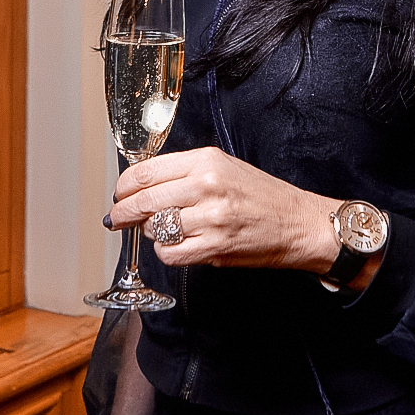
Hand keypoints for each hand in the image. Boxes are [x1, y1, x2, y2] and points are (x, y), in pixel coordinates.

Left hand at [108, 147, 338, 273]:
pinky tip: (175, 245)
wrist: (298, 222)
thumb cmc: (262, 195)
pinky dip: (166, 252)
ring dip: (151, 232)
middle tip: (117, 219)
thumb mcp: (224, 167)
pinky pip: (171, 253)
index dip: (124, 187)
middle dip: (124, 213)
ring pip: (156, 228)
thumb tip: (142, 186)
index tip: (119, 195)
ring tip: (161, 229)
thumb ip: (184, 172)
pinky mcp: (215, 247)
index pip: (146, 173)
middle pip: (145, 201)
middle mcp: (207, 186)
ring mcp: (211, 218)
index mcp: (206, 161)